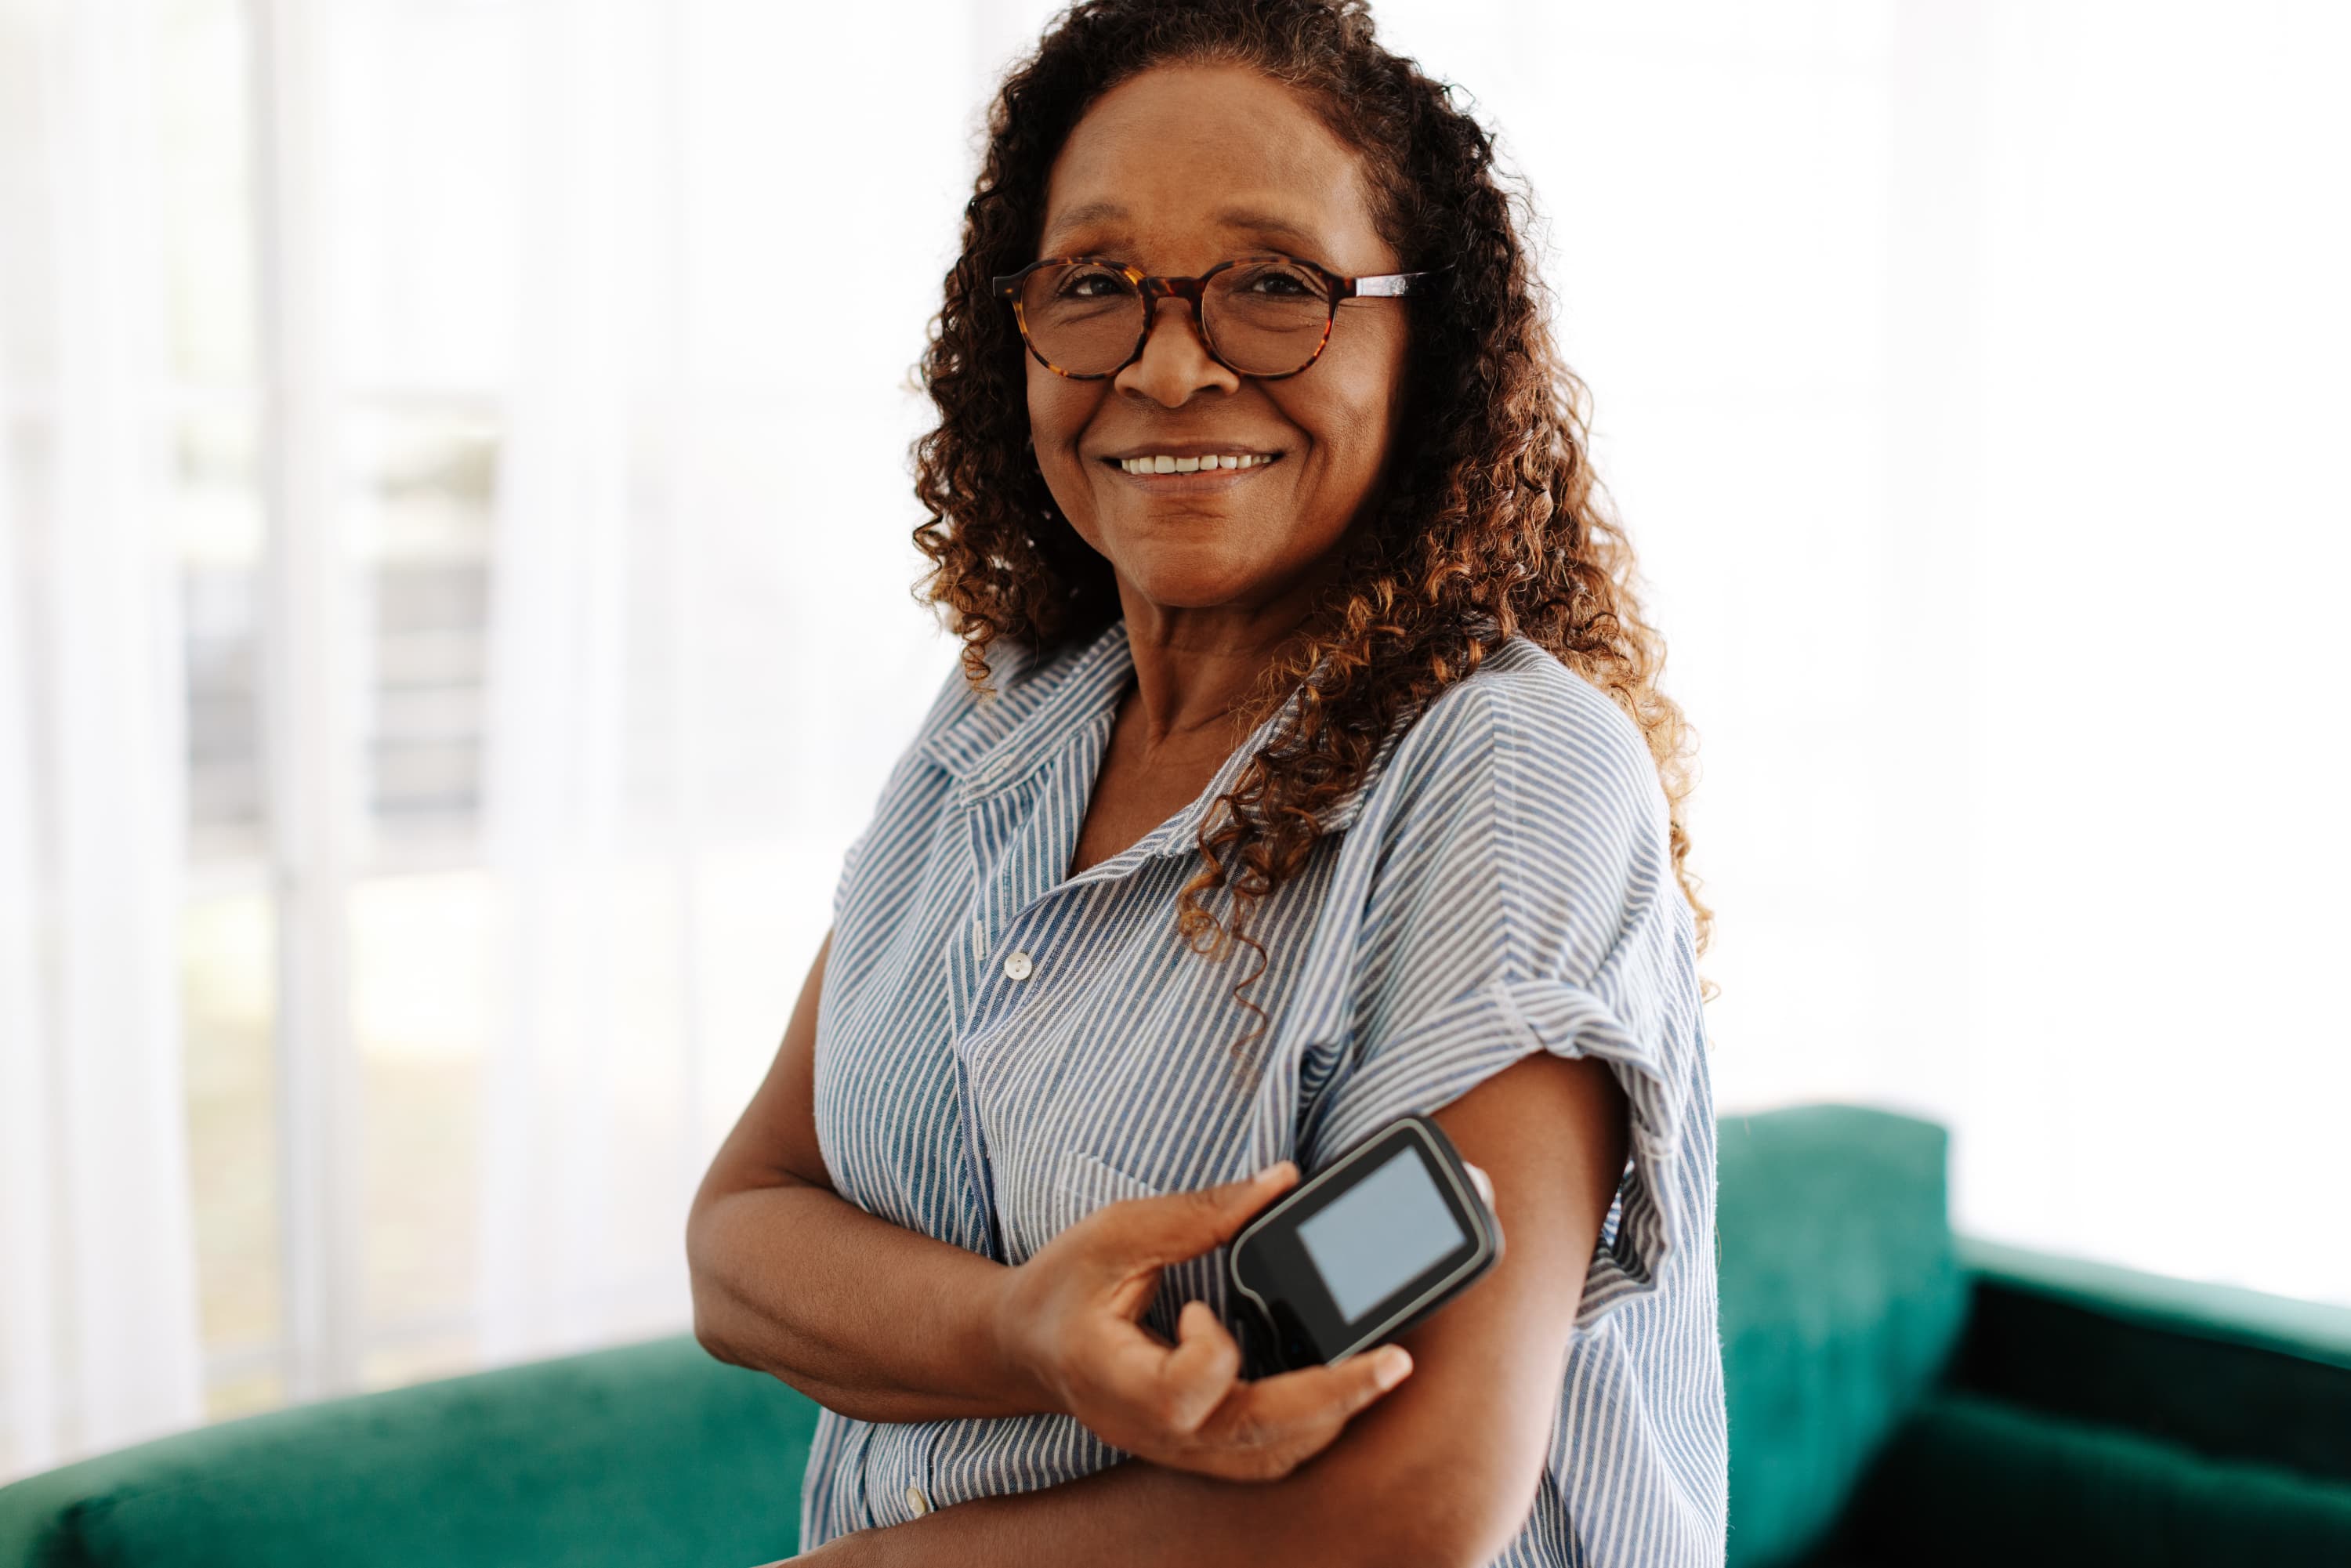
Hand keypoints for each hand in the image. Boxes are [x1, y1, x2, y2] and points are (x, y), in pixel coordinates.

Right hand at [988, 1162, 1415, 1481]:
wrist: (1025, 1344)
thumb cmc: (1063, 1286)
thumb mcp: (1114, 1233)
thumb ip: (1197, 1213)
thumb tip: (1281, 1182)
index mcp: (1116, 1382)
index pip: (1185, 1395)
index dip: (1211, 1351)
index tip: (1202, 1305)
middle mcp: (1152, 1431)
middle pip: (1256, 1438)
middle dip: (1335, 1398)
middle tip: (1396, 1360)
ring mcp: (1177, 1449)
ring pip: (1270, 1457)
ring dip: (1329, 1416)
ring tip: (1377, 1367)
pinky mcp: (1198, 1448)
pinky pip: (1266, 1455)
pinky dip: (1309, 1425)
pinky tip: (1337, 1382)